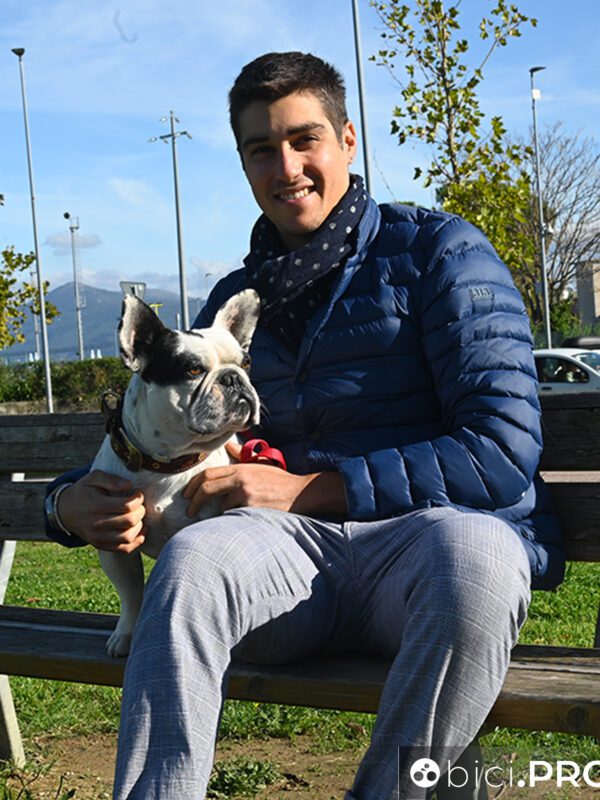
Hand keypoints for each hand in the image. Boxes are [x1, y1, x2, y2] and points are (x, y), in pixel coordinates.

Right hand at [57, 470, 145, 552]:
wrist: (65, 510)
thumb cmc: (83, 492)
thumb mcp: (93, 478)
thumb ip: (111, 479)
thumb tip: (129, 485)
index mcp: (95, 505)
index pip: (126, 505)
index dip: (137, 498)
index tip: (137, 493)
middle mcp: (96, 524)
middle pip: (129, 521)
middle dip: (140, 511)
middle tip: (139, 504)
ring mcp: (97, 537)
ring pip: (128, 537)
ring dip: (139, 526)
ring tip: (137, 516)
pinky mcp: (100, 545)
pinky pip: (124, 549)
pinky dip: (136, 542)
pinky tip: (140, 530)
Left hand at [183, 443, 346, 518]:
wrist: (299, 493)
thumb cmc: (279, 480)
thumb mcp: (259, 464)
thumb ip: (241, 455)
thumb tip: (228, 444)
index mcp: (240, 468)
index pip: (208, 474)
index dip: (193, 485)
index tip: (187, 494)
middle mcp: (240, 479)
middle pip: (207, 488)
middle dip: (194, 501)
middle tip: (190, 510)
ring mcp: (245, 494)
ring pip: (220, 506)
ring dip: (218, 514)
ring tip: (218, 520)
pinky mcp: (252, 508)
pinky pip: (234, 516)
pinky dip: (231, 520)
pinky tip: (234, 523)